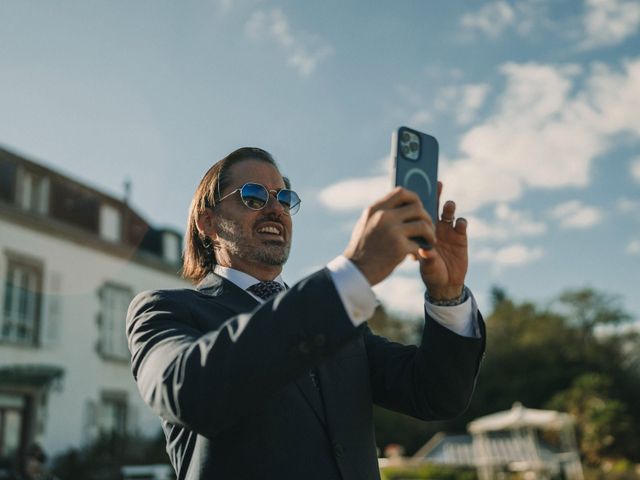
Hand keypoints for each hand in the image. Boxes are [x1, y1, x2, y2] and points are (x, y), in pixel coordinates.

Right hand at [343, 187, 435, 285]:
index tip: (418, 206)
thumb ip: (381, 214)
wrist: (355, 271)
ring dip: (429, 234)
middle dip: (426, 217)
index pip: (401, 192)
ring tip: (429, 241)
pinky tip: (415, 256)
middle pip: (416, 208)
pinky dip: (420, 251)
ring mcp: (392, 231)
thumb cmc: (362, 249)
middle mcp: (383, 217)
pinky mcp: (399, 247)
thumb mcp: (366, 224)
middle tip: (427, 227)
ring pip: (423, 225)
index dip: (414, 198)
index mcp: (375, 209)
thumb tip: (403, 206)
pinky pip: (419, 244)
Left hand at [415, 182, 467, 299]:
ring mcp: (448, 231)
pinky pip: (461, 224)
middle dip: (436, 194)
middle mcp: (435, 227)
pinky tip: (460, 224)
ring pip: (449, 213)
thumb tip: (425, 251)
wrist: (446, 284)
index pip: (420, 211)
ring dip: (449, 207)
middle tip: (437, 184)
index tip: (418, 187)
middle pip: (435, 206)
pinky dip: (461, 222)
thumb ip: (427, 258)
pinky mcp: (461, 237)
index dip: (419, 200)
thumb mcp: (426, 266)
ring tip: (448, 206)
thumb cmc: (430, 272)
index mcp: (422, 230)